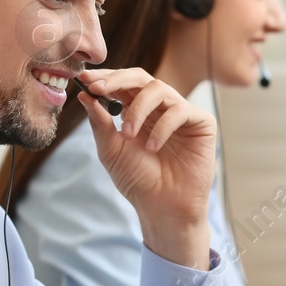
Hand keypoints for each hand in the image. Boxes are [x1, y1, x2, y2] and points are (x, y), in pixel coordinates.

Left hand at [79, 67, 214, 269]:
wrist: (163, 208)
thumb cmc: (139, 182)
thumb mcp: (111, 151)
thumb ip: (100, 123)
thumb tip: (84, 94)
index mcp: (137, 111)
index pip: (122, 84)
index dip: (105, 77)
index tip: (84, 79)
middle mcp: (159, 108)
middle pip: (141, 77)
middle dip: (117, 80)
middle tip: (99, 88)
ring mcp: (181, 113)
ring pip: (159, 89)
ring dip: (138, 110)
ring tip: (128, 136)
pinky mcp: (201, 123)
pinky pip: (180, 111)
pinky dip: (162, 127)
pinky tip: (152, 148)